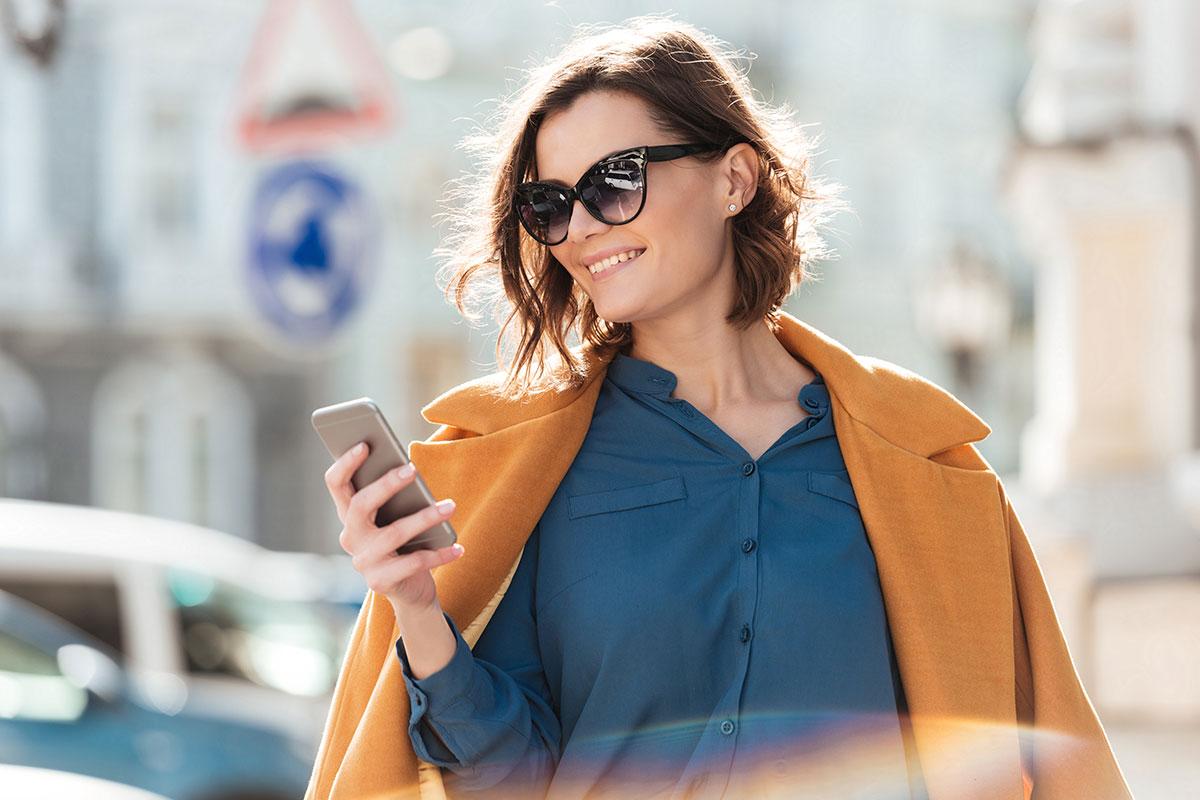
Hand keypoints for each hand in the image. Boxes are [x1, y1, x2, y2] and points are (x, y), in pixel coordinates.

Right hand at [324, 442, 464, 611]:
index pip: (336, 484)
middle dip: (386, 484)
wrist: (410, 590)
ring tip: (451, 505)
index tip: (365, 444)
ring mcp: (363, 561)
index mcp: (350, 516)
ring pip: (393, 533)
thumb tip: (410, 469)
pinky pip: (414, 562)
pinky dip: (439, 554)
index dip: (346, 464)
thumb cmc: (406, 544)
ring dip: (425, 517)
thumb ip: (397, 497)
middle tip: (413, 469)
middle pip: (360, 505)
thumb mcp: (398, 517)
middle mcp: (351, 537)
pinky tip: (458, 547)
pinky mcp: (381, 581)